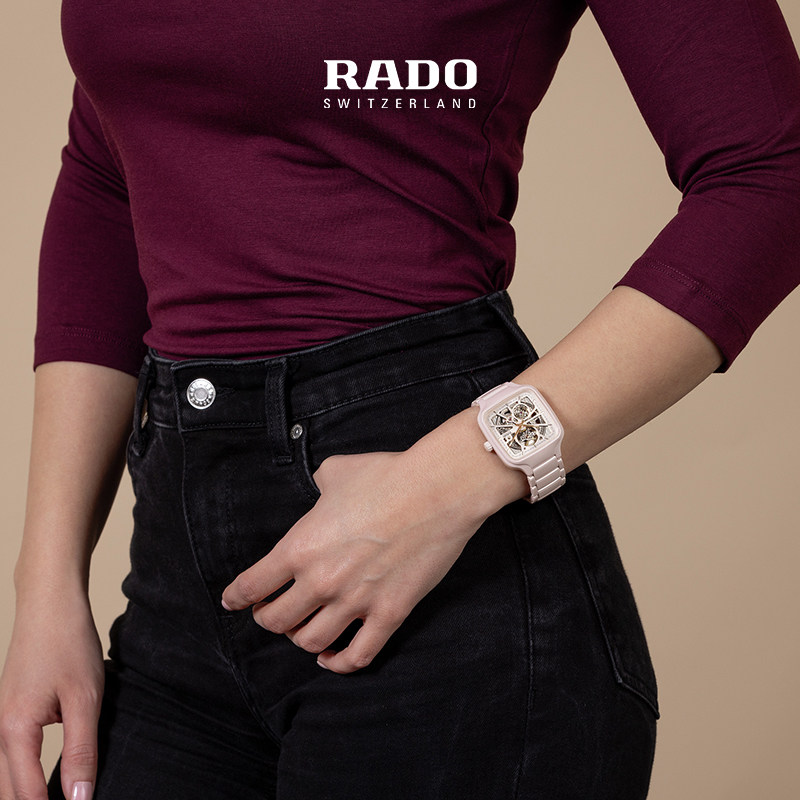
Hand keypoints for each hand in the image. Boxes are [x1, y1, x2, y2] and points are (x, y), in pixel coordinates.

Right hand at [0, 587, 103, 799]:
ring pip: (6, 775)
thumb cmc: (68, 643)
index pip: (27, 795)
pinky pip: (12, 755)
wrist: (49, 603)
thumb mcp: (85, 697)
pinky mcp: (11, 710)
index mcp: (15, 731)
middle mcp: (0, 729)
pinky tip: (44, 781)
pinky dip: (25, 775)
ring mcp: (2, 719)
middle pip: (8, 791)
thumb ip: (81, 750)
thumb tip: (79, 799)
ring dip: (26, 794)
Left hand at [222, 444, 495, 674]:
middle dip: (268, 618)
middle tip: (272, 611)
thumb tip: (321, 490)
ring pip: (311, 642)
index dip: (237, 597)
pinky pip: (358, 655)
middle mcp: (321, 581)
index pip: (253, 585)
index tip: (233, 601)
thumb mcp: (337, 471)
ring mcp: (356, 602)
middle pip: (276, 621)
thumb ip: (319, 486)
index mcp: (300, 547)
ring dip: (301, 639)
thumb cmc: (386, 475)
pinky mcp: (389, 613)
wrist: (437, 490)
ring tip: (303, 631)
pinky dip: (340, 663)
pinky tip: (331, 658)